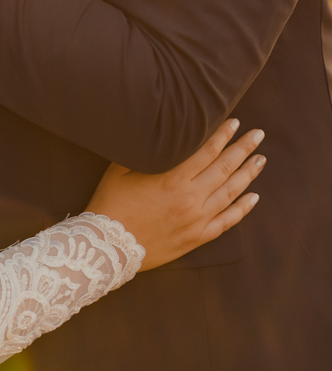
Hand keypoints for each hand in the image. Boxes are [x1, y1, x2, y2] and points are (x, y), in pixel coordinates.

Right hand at [86, 120, 264, 269]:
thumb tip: (153, 130)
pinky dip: (242, 209)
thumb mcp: (120, 168)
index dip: (222, 135)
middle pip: (224, 168)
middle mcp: (190, 198)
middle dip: (243, 149)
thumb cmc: (112, 203)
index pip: (206, 151)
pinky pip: (227, 222)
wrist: (109, 247)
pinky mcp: (197, 238)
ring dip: (248, 174)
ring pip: (230, 193)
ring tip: (261, 160)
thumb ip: (142, 149)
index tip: (235, 122)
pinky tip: (254, 197)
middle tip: (258, 135)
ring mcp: (196, 220)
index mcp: (172, 178)